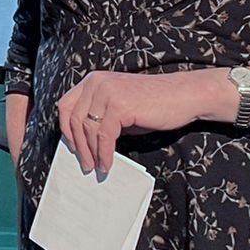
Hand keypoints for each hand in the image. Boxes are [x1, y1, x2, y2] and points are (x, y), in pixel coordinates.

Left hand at [56, 69, 230, 174]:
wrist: (184, 96)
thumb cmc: (154, 105)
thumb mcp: (120, 108)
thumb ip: (101, 119)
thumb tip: (84, 144)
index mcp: (93, 81)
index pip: (66, 105)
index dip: (66, 129)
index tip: (72, 148)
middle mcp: (96, 82)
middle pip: (73, 118)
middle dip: (78, 145)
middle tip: (84, 164)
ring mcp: (107, 92)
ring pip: (87, 129)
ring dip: (91, 153)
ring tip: (97, 168)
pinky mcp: (119, 105)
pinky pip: (104, 136)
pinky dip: (104, 154)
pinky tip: (107, 165)